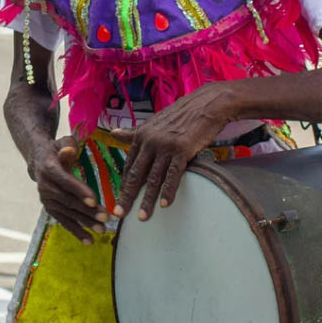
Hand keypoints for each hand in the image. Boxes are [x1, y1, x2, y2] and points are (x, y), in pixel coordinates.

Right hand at [29, 136, 104, 243]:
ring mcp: (47, 200)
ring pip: (68, 213)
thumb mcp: (61, 142)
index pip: (66, 181)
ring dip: (84, 223)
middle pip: (68, 200)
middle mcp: (46, 187)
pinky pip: (64, 221)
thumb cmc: (56, 150)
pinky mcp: (51, 208)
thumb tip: (70, 151)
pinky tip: (89, 241)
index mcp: (49, 169)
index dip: (79, 191)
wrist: (38, 161)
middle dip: (87, 211)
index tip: (94, 200)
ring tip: (101, 230)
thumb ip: (67, 145)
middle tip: (105, 217)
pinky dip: (76, 232)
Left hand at [113, 82, 237, 221]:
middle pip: (136, 174)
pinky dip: (169, 190)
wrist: (206, 105)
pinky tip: (165, 204)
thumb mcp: (154, 123)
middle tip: (119, 214)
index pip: (129, 165)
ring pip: (153, 178)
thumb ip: (134, 132)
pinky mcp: (181, 149)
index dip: (124, 184)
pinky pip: (173, 174)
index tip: (118, 200)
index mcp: (141, 135)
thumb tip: (114, 133)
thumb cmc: (181, 116)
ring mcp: (165, 145)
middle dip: (127, 196)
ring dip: (148, 200)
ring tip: (143, 217)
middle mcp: (149, 140)